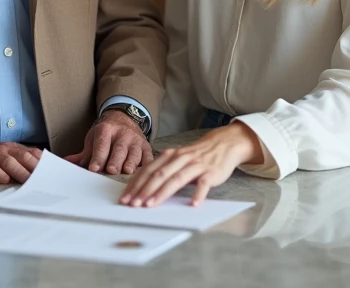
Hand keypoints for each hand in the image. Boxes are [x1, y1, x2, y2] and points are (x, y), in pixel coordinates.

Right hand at [0, 140, 41, 182]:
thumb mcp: (6, 159)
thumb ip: (21, 164)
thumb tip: (42, 176)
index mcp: (13, 149)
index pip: (33, 153)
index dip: (44, 163)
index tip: (54, 174)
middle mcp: (4, 150)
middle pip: (23, 157)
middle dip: (34, 168)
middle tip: (45, 181)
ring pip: (8, 162)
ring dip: (20, 171)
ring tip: (28, 182)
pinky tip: (4, 180)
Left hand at [65, 110, 151, 174]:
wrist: (124, 118)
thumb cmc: (106, 133)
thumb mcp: (93, 139)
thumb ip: (82, 154)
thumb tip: (67, 163)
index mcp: (106, 130)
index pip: (101, 145)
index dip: (98, 157)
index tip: (94, 168)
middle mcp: (122, 134)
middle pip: (119, 149)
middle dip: (115, 160)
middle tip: (111, 170)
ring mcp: (135, 140)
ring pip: (134, 153)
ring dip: (131, 163)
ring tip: (127, 172)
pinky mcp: (146, 147)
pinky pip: (148, 157)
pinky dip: (146, 165)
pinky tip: (143, 173)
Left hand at [119, 122, 262, 206]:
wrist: (223, 144)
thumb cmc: (197, 155)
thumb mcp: (177, 159)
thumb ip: (163, 170)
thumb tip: (143, 187)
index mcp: (169, 155)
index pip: (148, 170)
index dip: (136, 184)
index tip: (125, 198)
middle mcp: (180, 158)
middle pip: (159, 175)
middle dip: (144, 190)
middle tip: (133, 204)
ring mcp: (196, 165)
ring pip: (177, 178)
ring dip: (162, 192)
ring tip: (151, 205)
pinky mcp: (211, 172)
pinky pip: (203, 183)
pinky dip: (198, 193)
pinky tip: (193, 204)